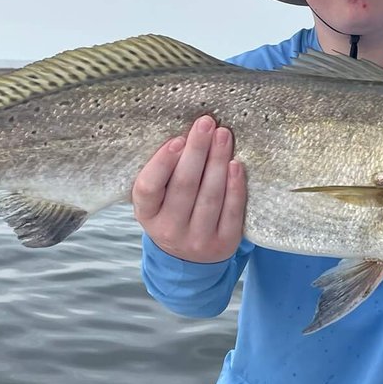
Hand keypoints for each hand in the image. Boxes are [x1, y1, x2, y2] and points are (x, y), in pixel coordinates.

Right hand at [131, 115, 246, 262]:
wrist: (189, 260)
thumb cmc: (172, 214)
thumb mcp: (157, 201)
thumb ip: (164, 174)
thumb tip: (186, 134)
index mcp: (147, 214)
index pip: (148, 188)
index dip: (162, 163)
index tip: (177, 139)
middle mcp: (169, 230)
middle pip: (184, 186)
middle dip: (197, 151)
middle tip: (206, 123)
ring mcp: (197, 240)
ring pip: (209, 196)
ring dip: (217, 162)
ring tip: (223, 135)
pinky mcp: (224, 243)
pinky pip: (231, 211)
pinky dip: (234, 186)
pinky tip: (236, 164)